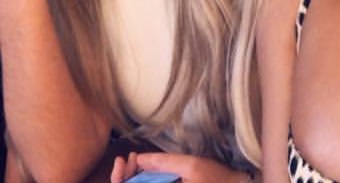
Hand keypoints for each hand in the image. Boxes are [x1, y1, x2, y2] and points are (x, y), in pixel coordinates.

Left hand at [111, 152, 248, 182]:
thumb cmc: (219, 181)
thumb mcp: (192, 167)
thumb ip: (165, 163)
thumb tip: (140, 159)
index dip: (121, 179)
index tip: (124, 161)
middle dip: (127, 178)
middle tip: (130, 158)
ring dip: (136, 179)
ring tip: (137, 161)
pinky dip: (147, 181)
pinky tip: (147, 170)